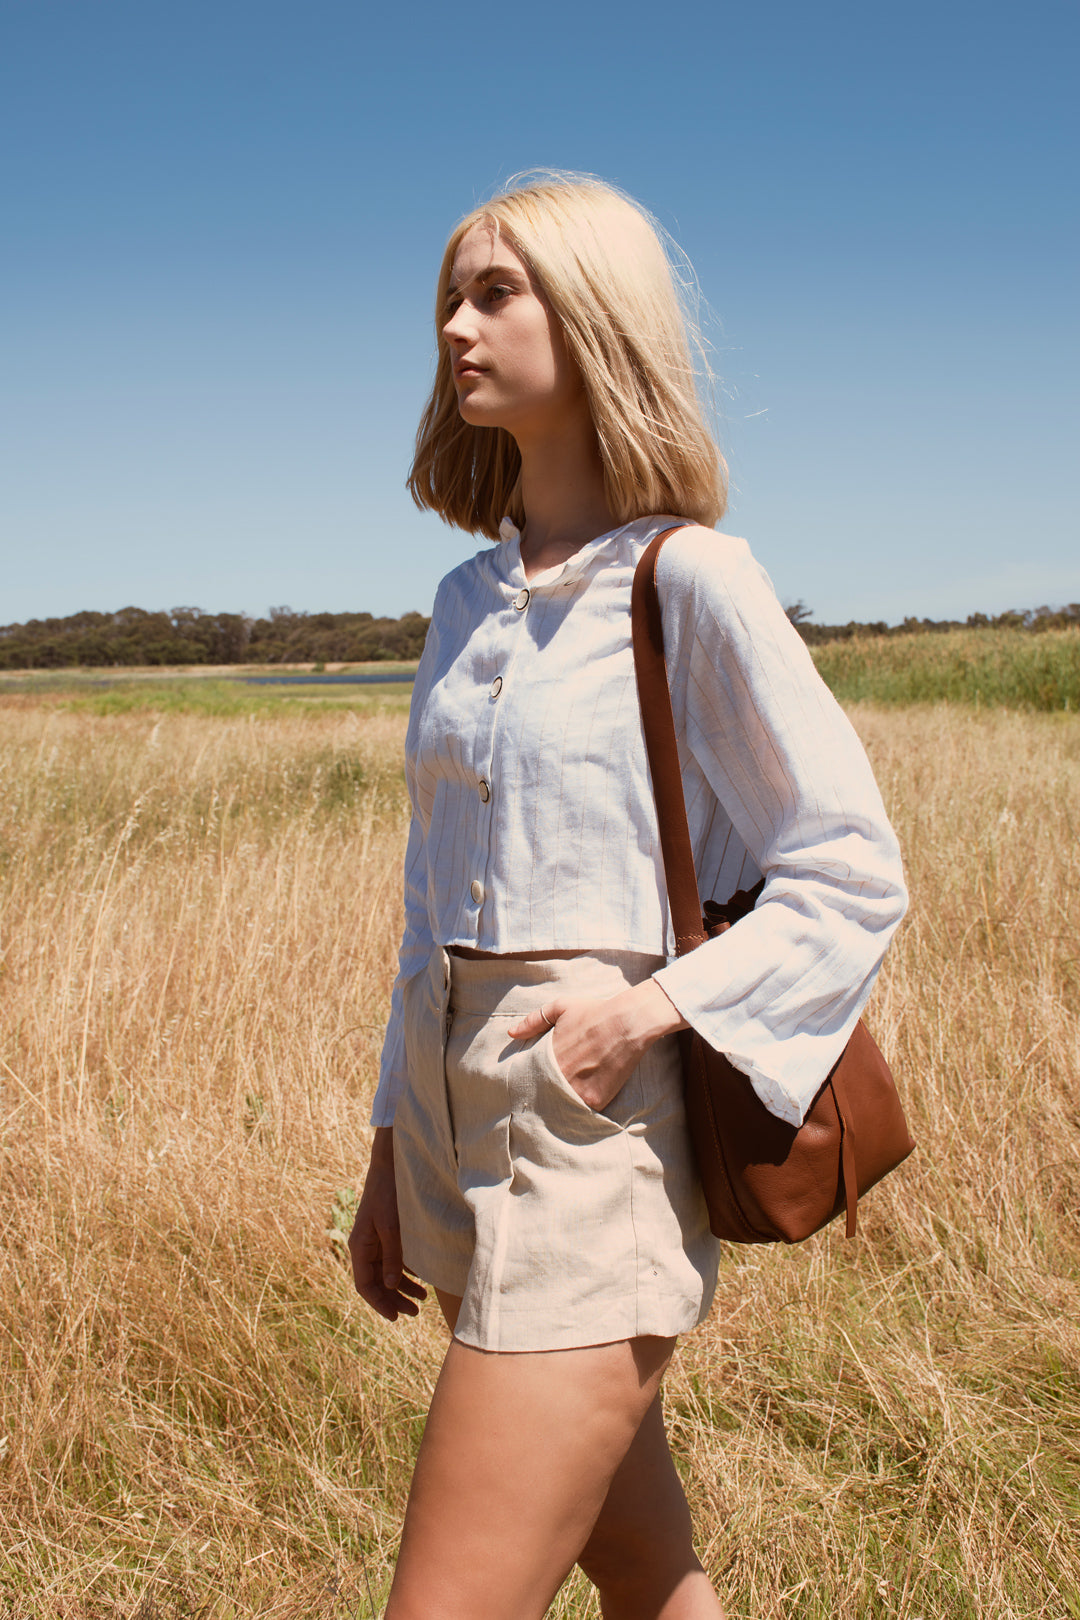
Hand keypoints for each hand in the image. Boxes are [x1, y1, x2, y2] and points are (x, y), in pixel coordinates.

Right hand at [348, 1127, 426, 1321]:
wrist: (391, 1164)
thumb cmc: (389, 1193)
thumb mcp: (391, 1225)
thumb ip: (392, 1255)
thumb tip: (389, 1284)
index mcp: (360, 1246)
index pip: (365, 1285)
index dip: (379, 1303)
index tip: (396, 1317)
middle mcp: (365, 1247)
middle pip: (376, 1283)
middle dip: (393, 1299)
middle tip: (414, 1313)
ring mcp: (375, 1241)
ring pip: (385, 1274)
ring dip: (401, 1288)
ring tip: (422, 1300)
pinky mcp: (386, 1234)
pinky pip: (392, 1260)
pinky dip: (405, 1273)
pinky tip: (420, 1280)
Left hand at [508, 979, 686, 1111]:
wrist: (628, 1023)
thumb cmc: (595, 1012)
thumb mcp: (560, 1007)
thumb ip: (534, 1020)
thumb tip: (512, 1033)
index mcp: (547, 1056)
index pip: (531, 1075)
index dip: (533, 1078)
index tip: (535, 1079)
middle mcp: (559, 1076)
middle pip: (544, 1091)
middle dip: (545, 1092)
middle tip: (550, 1093)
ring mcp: (576, 1090)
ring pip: (561, 1103)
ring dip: (561, 1103)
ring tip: (564, 1101)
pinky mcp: (595, 1100)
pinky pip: (582, 1111)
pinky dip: (581, 1108)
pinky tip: (582, 1102)